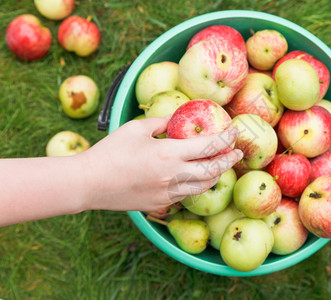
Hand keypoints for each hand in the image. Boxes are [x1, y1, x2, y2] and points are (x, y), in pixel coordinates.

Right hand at [80, 116, 242, 212]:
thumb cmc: (110, 152)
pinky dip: (197, 185)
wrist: (89, 183)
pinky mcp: (161, 204)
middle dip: (229, 160)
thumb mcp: (136, 129)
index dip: (226, 138)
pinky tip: (197, 178)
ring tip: (220, 166)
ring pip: (203, 186)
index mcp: (168, 153)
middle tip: (237, 153)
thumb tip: (176, 120)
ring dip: (216, 175)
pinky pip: (187, 195)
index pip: (209, 146)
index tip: (236, 131)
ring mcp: (168, 193)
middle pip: (213, 170)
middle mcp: (173, 175)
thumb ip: (161, 123)